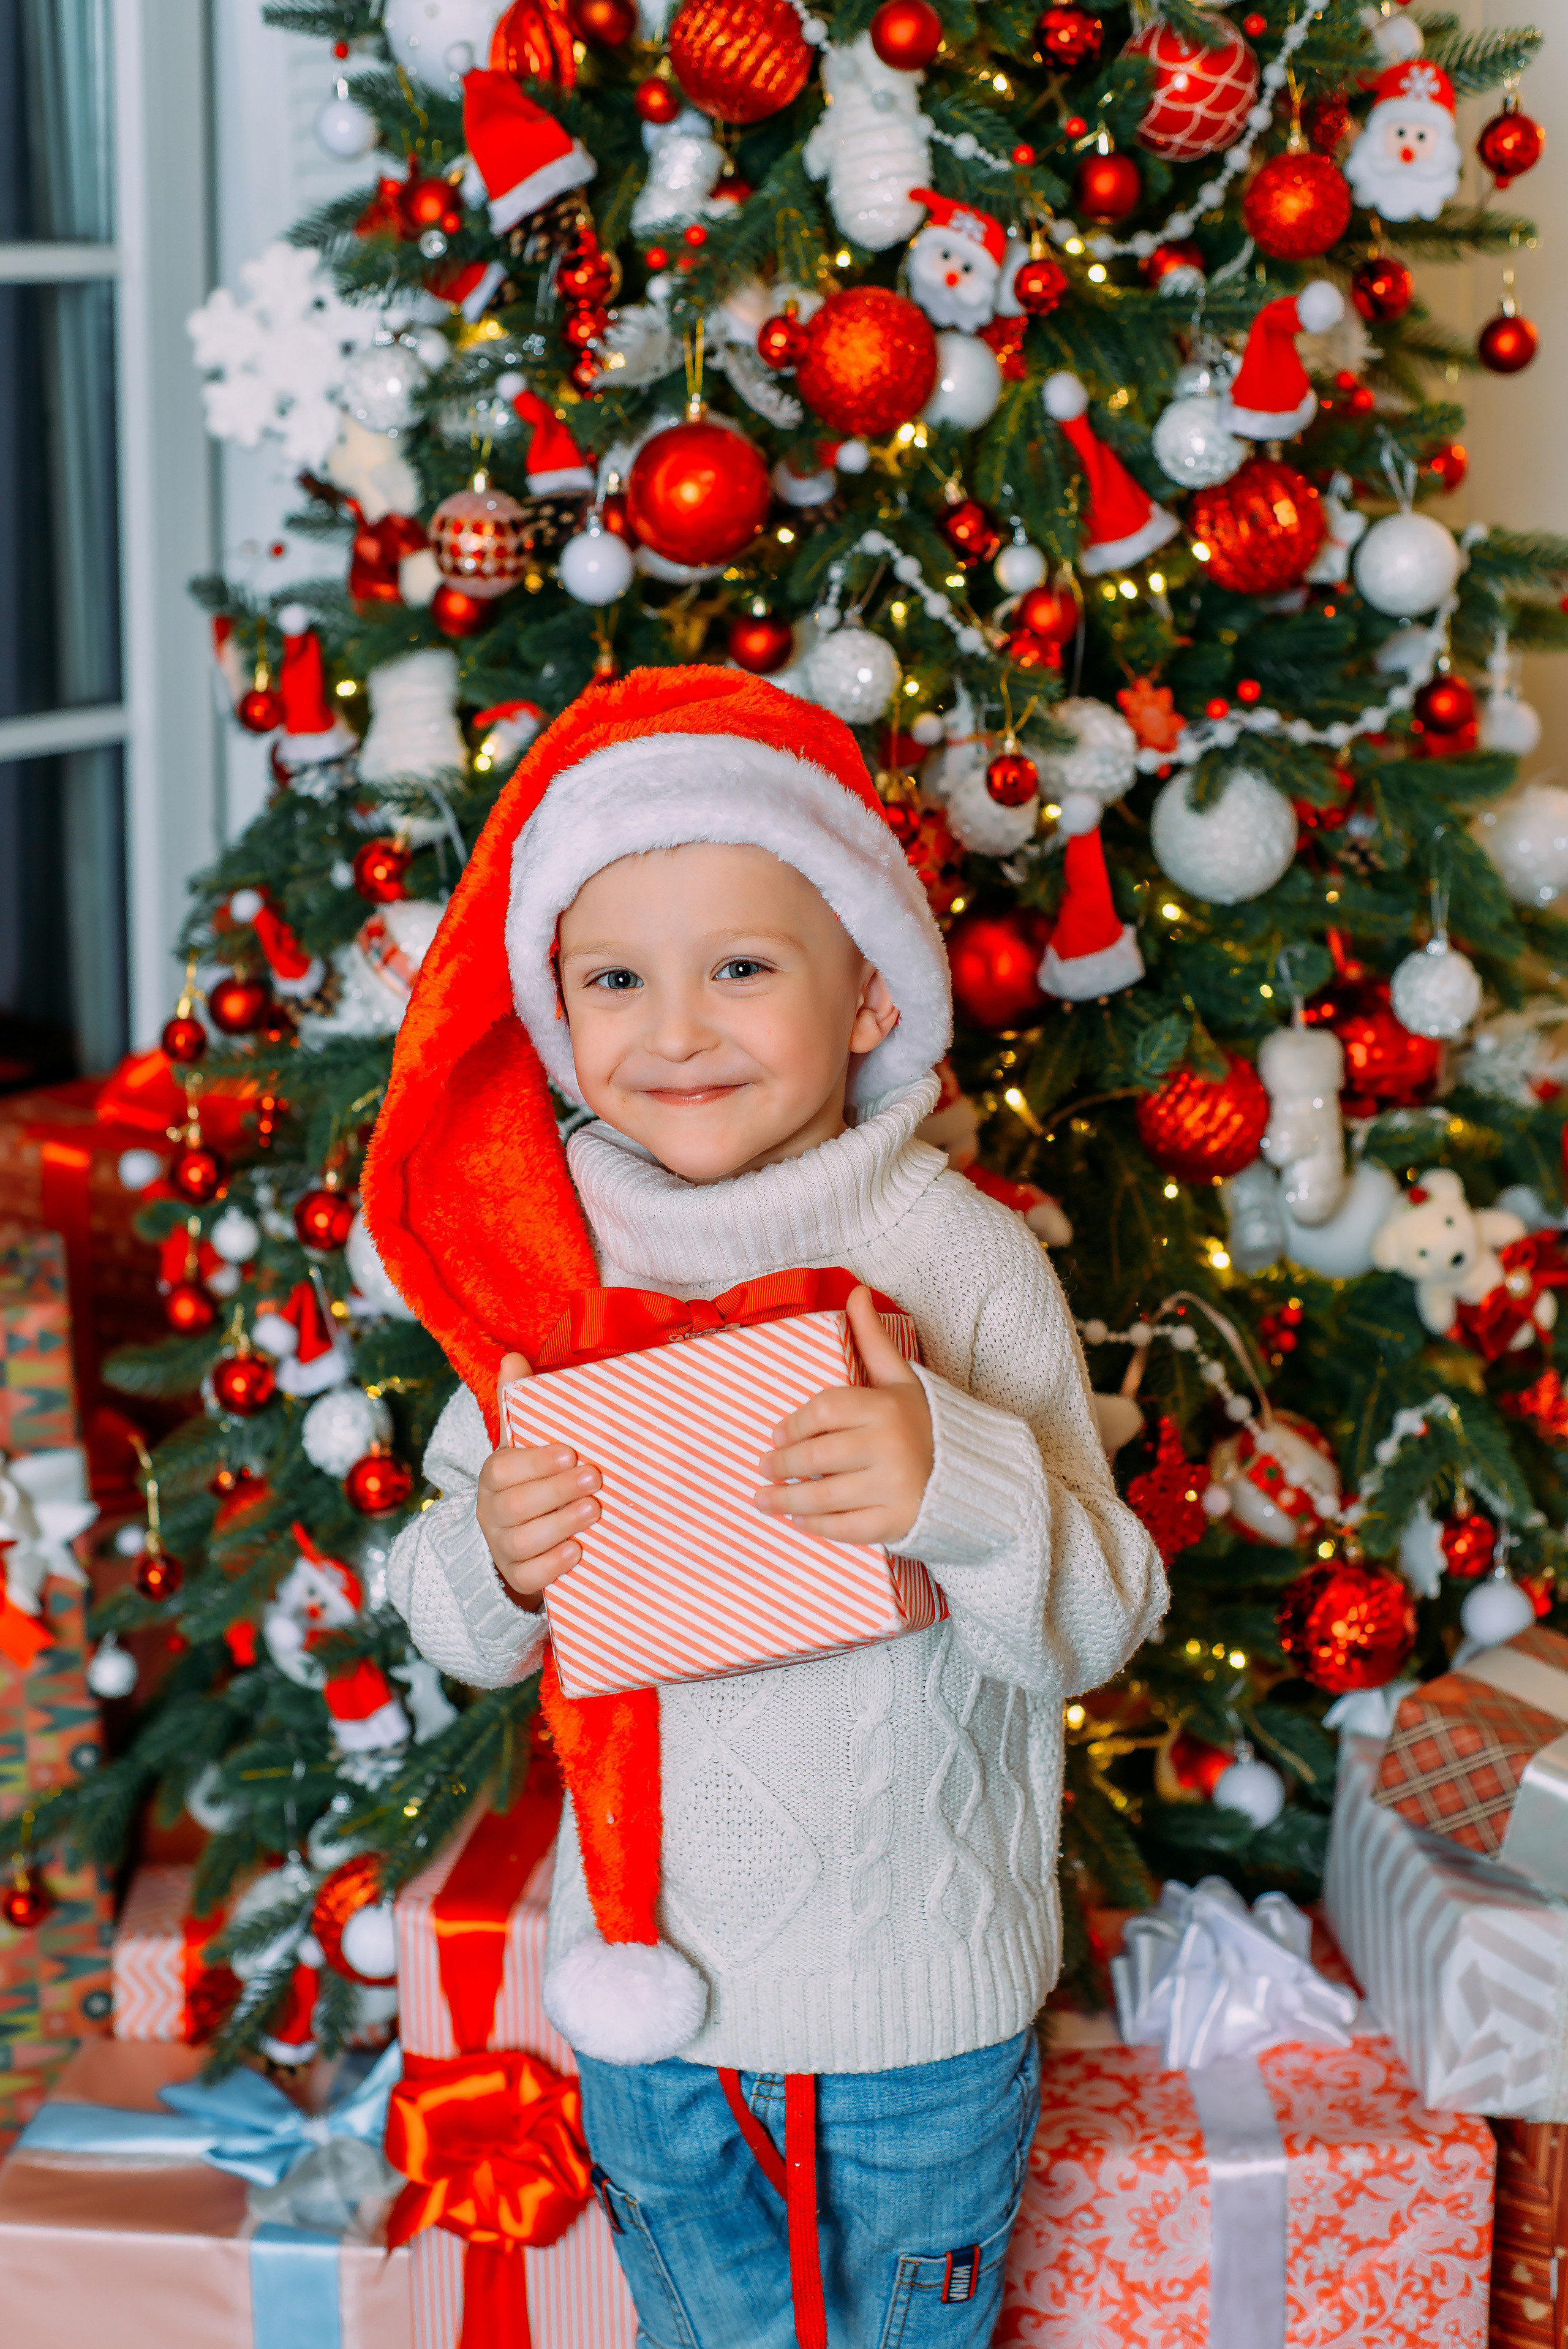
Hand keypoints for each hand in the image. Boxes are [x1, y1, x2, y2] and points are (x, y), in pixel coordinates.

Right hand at [477, 1351, 599, 1611]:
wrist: (520, 1539)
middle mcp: (492, 1513)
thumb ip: (518, 1403)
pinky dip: (554, 1565)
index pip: (501, 1469)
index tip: (571, 1451)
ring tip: (595, 1510)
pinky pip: (529, 1577)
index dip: (535, 1462)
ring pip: (522, 1542)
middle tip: (595, 1478)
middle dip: (557, 1491)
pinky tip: (578, 1552)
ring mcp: (503, 1547)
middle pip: (514, 1506)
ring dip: (561, 1524)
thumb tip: (513, 1358)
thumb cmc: (530, 1480)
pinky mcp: (518, 1577)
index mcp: (495, 1477)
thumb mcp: (524, 1443)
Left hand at [754, 1287, 932, 1546]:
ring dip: (785, 1501)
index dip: (794, 1424)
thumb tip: (855, 1291)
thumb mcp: (901, 1379)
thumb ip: (873, 1339)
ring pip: (824, 1497)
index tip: (776, 1435)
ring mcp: (893, 1488)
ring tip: (762, 1498)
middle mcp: (889, 1447)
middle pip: (817, 1457)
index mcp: (886, 1408)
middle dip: (782, 1465)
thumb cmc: (927, 1423)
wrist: (975, 1475)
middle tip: (763, 1467)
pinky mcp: (896, 1523)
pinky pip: (845, 1528)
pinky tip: (798, 1522)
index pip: (824, 1411)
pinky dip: (816, 1527)